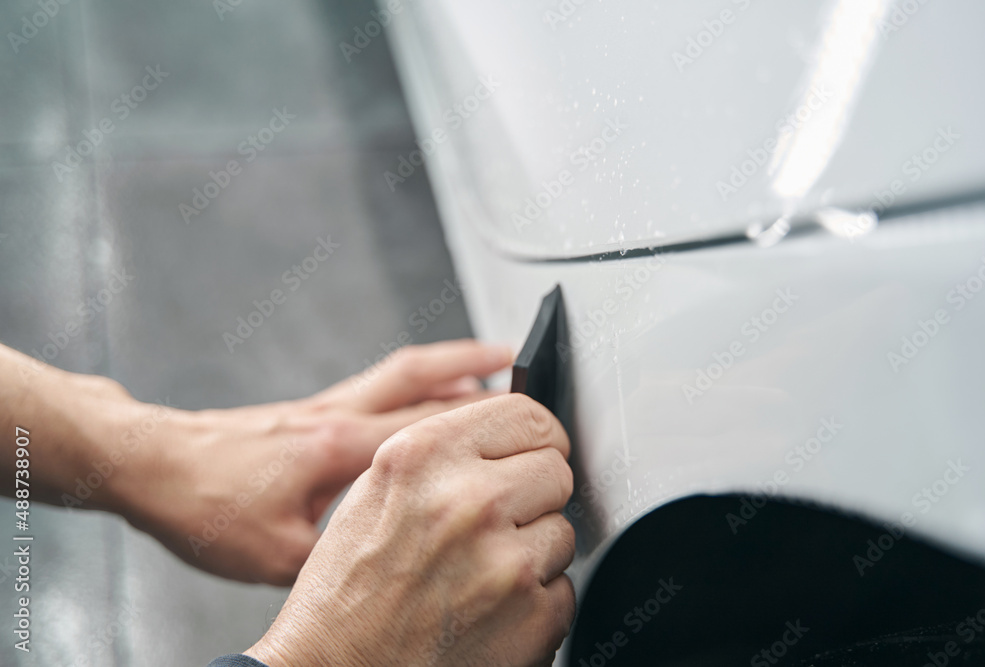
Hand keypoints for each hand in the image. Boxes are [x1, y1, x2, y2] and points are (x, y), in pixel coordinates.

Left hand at [106, 339, 511, 583]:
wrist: (153, 465)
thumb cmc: (203, 505)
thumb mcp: (275, 556)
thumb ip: (338, 557)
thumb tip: (386, 566)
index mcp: (340, 449)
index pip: (429, 428)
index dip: (484, 426)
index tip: (523, 427)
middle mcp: (339, 416)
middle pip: (424, 378)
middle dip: (480, 371)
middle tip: (523, 370)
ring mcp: (326, 407)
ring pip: (403, 371)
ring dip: (451, 362)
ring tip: (491, 361)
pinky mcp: (312, 412)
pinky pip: (379, 384)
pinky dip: (415, 380)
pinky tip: (424, 397)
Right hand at [245, 393, 576, 666]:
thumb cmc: (345, 592)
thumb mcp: (375, 489)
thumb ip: (442, 450)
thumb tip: (501, 434)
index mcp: (425, 456)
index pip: (528, 415)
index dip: (535, 436)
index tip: (534, 449)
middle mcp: (469, 502)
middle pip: (556, 470)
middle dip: (533, 493)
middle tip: (493, 523)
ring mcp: (507, 562)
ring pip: (563, 530)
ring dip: (532, 550)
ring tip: (477, 572)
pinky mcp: (533, 617)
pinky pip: (563, 588)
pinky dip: (535, 601)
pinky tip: (487, 608)